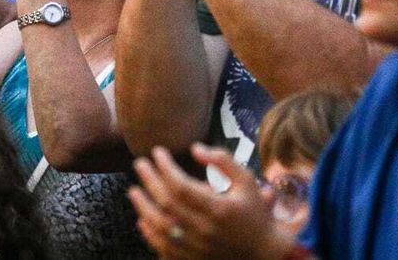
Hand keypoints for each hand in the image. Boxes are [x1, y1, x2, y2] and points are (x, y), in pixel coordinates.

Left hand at [130, 144, 293, 259]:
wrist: (263, 252)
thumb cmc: (254, 213)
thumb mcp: (246, 180)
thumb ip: (222, 161)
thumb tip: (195, 149)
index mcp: (219, 208)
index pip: (181, 185)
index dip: (165, 167)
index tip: (157, 152)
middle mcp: (205, 229)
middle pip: (167, 204)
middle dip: (149, 181)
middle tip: (140, 164)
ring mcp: (197, 248)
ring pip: (161, 227)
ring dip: (143, 207)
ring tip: (134, 191)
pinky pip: (164, 248)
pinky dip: (150, 234)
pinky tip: (143, 219)